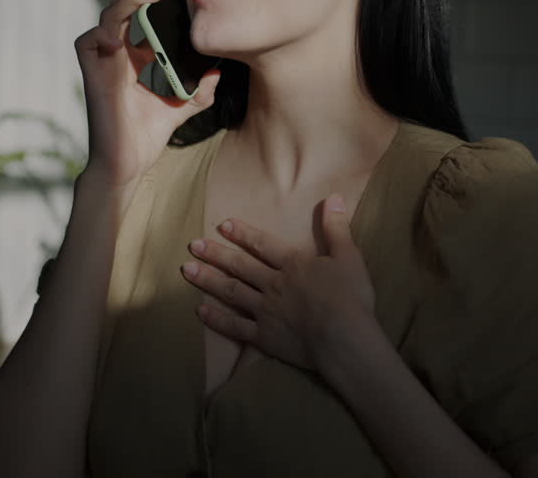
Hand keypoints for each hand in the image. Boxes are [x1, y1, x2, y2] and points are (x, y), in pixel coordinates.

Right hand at [74, 0, 220, 187]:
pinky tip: (123, 35)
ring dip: (129, 0)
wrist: (126, 164)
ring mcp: (102, 62)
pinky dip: (103, 32)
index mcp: (134, 58)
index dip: (155, 0)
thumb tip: (218, 71)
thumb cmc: (146, 136)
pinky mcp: (92, 74)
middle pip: (125, 9)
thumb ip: (200, 91)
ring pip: (108, 17)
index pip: (142, 17)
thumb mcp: (181, 108)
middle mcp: (116, 55)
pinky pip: (88, 41)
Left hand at [179, 193, 377, 373]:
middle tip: (193, 245)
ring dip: (208, 280)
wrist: (345, 340)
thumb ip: (337, 227)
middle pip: (240, 266)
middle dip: (215, 254)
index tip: (223, 225)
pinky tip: (200, 311)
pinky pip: (235, 326)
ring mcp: (265, 311)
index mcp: (293, 264)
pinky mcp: (264, 337)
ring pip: (231, 291)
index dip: (243, 234)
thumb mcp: (349, 256)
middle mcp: (273, 284)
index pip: (263, 244)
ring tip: (187, 270)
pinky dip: (217, 319)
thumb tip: (334, 197)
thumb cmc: (351, 298)